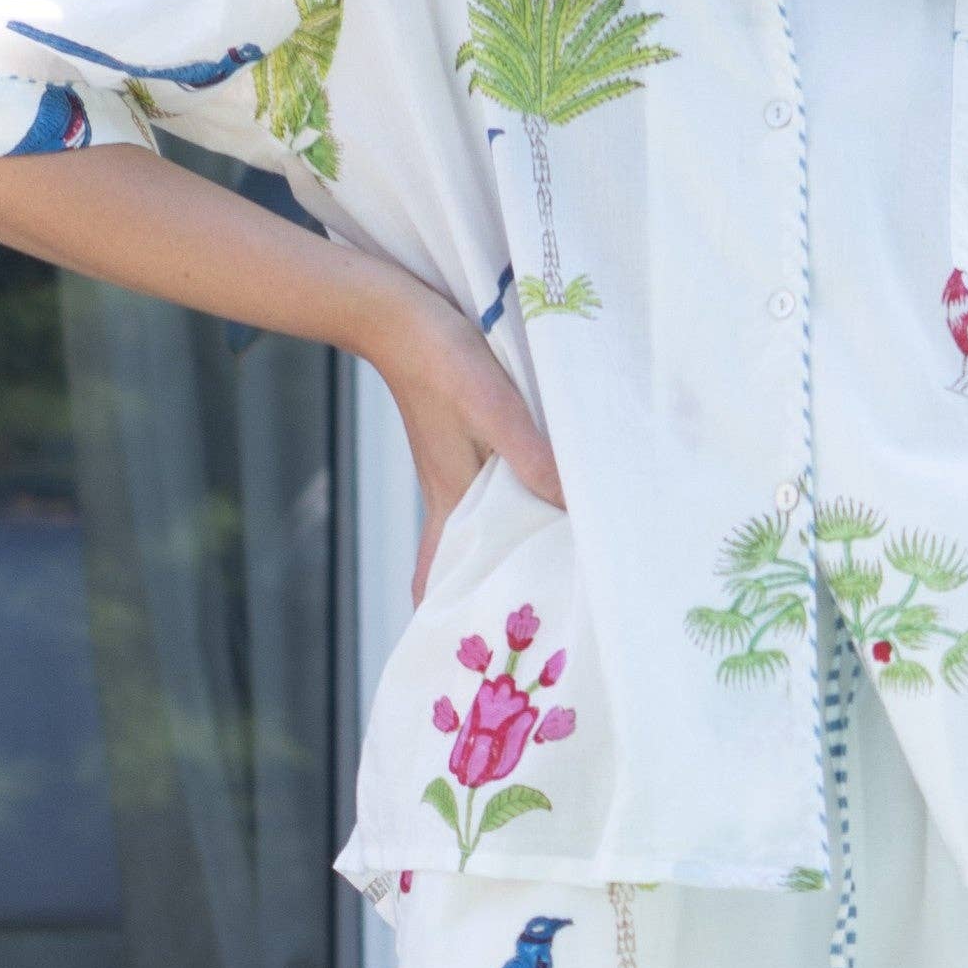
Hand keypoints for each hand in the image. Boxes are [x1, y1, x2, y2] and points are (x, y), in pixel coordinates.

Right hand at [376, 277, 563, 601]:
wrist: (396, 312)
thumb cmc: (438, 358)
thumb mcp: (491, 407)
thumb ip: (529, 454)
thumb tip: (571, 505)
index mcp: (451, 502)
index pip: (436, 581)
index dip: (448, 620)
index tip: (478, 655)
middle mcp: (452, 496)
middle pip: (465, 564)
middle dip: (491, 597)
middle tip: (542, 624)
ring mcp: (459, 472)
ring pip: (484, 531)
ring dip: (511, 554)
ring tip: (563, 576)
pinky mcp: (468, 445)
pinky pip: (495, 494)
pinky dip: (518, 511)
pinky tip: (554, 503)